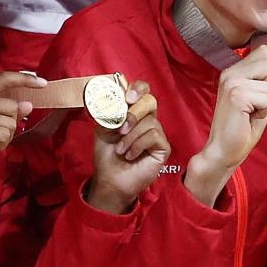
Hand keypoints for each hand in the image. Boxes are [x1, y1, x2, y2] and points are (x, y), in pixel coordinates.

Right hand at [0, 71, 38, 186]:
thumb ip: (4, 111)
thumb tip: (28, 105)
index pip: (2, 79)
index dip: (24, 79)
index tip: (42, 83)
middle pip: (12, 105)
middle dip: (10, 124)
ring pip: (10, 122)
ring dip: (5, 137)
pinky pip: (5, 135)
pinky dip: (1, 145)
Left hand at [86, 85, 167, 212]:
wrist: (110, 178)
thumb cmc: (107, 154)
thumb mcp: (103, 127)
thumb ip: (109, 110)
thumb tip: (115, 98)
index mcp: (134, 112)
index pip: (143, 90)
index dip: (138, 88)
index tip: (127, 97)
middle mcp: (148, 120)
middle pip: (149, 102)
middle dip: (133, 114)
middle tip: (120, 129)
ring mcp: (157, 133)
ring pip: (150, 122)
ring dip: (131, 136)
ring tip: (121, 149)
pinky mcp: (163, 147)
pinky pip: (154, 135)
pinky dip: (138, 145)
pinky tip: (130, 155)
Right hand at [187, 48, 266, 206]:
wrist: (223, 150)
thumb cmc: (241, 127)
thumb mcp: (256, 97)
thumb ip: (264, 78)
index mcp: (233, 71)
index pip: (263, 52)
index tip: (257, 92)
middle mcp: (230, 73)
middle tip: (254, 104)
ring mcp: (233, 82)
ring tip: (251, 112)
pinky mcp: (237, 95)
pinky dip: (264, 111)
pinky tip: (249, 117)